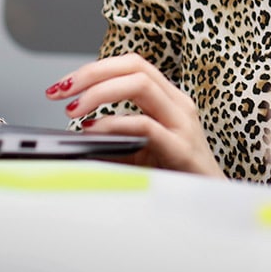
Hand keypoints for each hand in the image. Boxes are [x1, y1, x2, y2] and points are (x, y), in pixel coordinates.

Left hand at [48, 53, 223, 177]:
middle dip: (92, 73)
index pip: (131, 65)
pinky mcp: (181, 148)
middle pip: (134, 66)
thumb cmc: (173, 176)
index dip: (95, 69)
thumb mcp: (137, 151)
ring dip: (100, 92)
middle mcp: (177, 104)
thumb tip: (72, 135)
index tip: (64, 85)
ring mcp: (182, 123)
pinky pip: (145, 124)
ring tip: (74, 109)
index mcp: (167, 99)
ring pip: (141, 84)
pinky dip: (114, 123)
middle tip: (61, 91)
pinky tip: (94, 131)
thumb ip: (110, 139)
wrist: (209, 205)